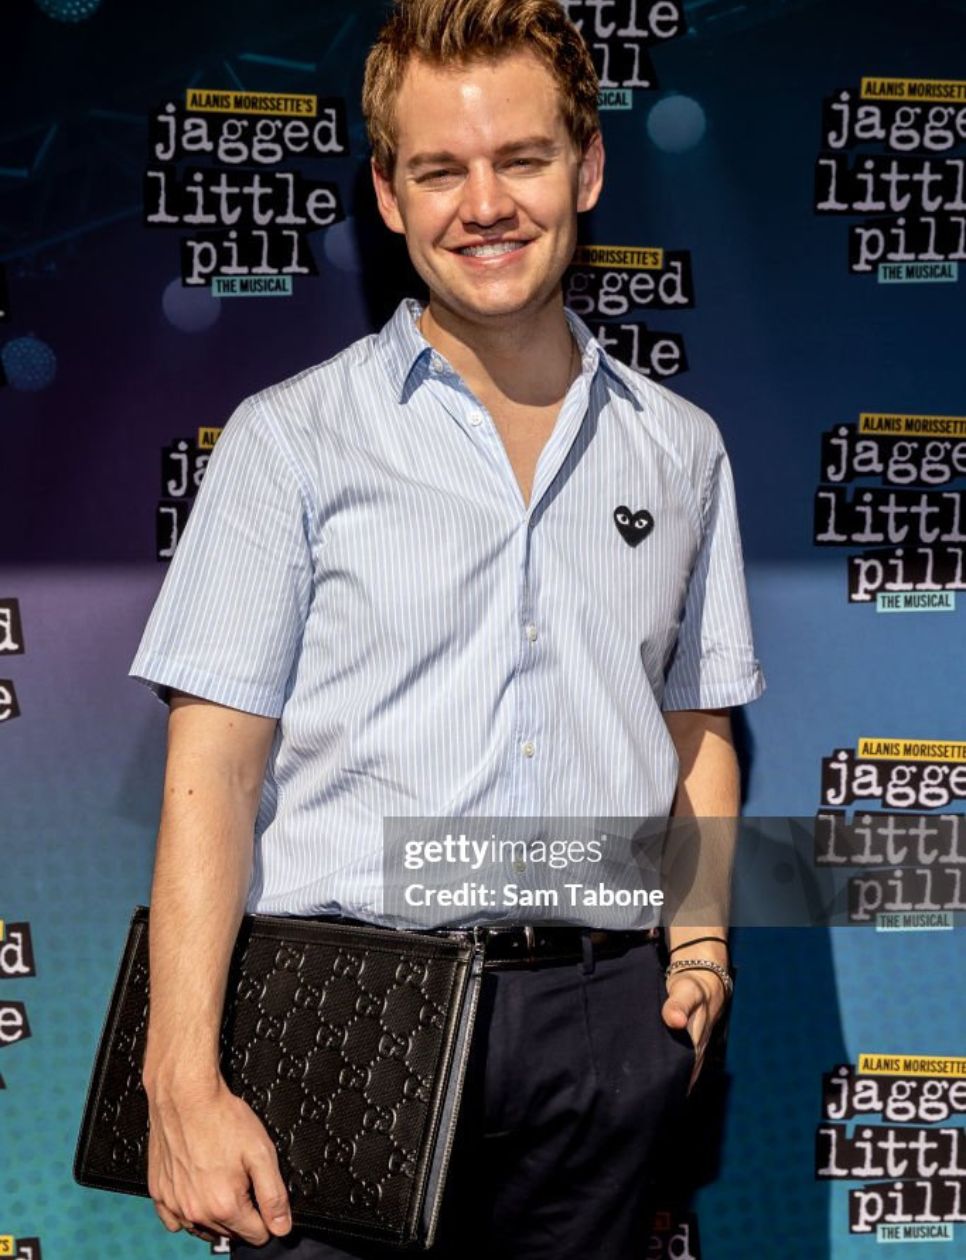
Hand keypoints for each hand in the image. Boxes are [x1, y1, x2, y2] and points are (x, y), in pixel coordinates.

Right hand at [145, 1072, 291, 1245]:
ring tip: (221, 1179)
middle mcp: (196, 1212)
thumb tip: (282, 1227)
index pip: (256, 1235)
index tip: (263, 1196)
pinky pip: (175, 1221)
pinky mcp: (159, 1194)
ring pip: (204, 1228)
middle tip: (242, 1178)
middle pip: (230, 1232)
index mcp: (224, 1206)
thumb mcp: (261, 1152)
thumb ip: (274, 1195)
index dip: (266, 1217)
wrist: (185, 1096)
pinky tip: (197, 1190)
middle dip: (242, 1212)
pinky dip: (188, 1212)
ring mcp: (174, 1205)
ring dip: (216, 1213)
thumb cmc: (221, 1117)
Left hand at [661, 966, 727, 1091]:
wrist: (704, 978)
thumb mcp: (685, 991)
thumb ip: (677, 1005)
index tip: (660, 1102)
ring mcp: (694, 1047)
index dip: (675, 1087)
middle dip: (671, 1090)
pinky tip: (662, 1079)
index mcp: (695, 1042)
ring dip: (673, 1083)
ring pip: (684, 1071)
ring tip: (654, 1101)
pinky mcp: (689, 1042)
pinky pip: (682, 1062)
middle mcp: (696, 1049)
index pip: (685, 1072)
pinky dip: (674, 1072)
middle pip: (684, 1076)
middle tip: (650, 1107)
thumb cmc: (693, 986)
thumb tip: (675, 1021)